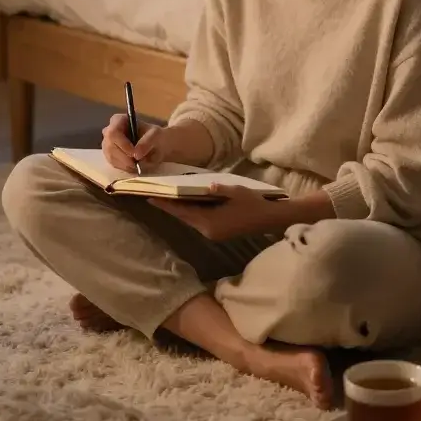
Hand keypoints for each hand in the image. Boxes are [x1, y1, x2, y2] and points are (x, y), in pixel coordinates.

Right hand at [101, 113, 166, 171]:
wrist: (156, 145)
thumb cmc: (155, 136)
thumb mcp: (155, 135)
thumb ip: (147, 142)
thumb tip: (136, 155)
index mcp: (118, 120)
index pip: (113, 132)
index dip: (122, 145)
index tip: (135, 154)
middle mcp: (109, 131)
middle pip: (110, 146)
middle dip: (124, 158)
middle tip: (137, 164)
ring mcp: (107, 144)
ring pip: (111, 157)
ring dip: (125, 164)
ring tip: (138, 166)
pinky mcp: (110, 156)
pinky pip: (113, 164)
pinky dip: (124, 168)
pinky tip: (134, 167)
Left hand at [149, 184, 285, 240]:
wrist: (269, 219)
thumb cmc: (253, 204)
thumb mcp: (236, 192)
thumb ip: (220, 189)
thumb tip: (208, 186)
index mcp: (210, 222)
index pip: (183, 212)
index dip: (166, 205)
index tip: (150, 199)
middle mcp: (208, 230)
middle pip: (184, 218)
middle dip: (170, 207)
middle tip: (154, 196)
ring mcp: (213, 233)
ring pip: (191, 220)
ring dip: (180, 210)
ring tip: (167, 199)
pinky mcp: (218, 232)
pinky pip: (199, 221)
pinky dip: (191, 213)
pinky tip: (187, 204)